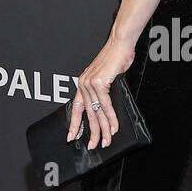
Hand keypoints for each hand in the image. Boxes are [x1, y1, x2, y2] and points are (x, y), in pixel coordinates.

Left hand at [67, 33, 136, 148]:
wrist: (119, 44)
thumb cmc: (115, 58)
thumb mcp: (107, 76)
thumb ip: (104, 90)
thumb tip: (107, 106)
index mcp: (83, 83)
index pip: (77, 108)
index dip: (75, 124)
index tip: (72, 137)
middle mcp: (83, 84)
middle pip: (88, 114)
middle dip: (92, 132)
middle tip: (94, 145)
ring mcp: (90, 84)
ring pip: (97, 112)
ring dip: (103, 129)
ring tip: (106, 141)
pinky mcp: (100, 83)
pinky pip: (105, 105)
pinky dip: (110, 118)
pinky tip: (113, 127)